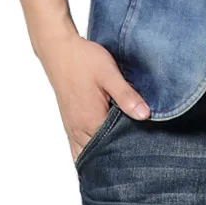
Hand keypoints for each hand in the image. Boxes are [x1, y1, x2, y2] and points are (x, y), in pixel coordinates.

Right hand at [35, 31, 150, 162]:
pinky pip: (77, 147)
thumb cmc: (84, 60)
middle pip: (100, 153)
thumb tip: (145, 115)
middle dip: (117, 153)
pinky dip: (89, 151)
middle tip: (135, 146)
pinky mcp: (69, 122)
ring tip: (121, 147)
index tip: (144, 142)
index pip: (113, 147)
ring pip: (87, 153)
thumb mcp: (110, 74)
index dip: (129, 145)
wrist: (60, 50)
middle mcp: (79, 129)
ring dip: (102, 153)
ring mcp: (71, 127)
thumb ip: (126, 96)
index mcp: (91, 120)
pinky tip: (100, 146)